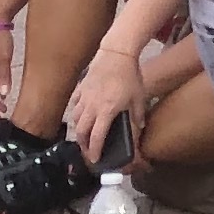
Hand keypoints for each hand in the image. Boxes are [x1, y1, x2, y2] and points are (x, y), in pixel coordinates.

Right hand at [65, 41, 142, 156]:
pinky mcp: (81, 87)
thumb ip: (138, 115)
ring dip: (77, 130)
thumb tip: (139, 127)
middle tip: (87, 151)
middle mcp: (91, 106)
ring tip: (82, 136)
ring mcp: (84, 96)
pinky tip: (78, 115)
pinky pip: (74, 104)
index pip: (97, 137)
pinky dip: (75, 112)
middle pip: (80, 131)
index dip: (94, 150)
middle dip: (82, 144)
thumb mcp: (139, 97)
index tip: (94, 159)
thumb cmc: (129, 76)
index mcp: (106, 111)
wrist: (117, 54)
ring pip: (74, 119)